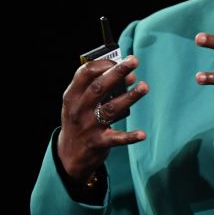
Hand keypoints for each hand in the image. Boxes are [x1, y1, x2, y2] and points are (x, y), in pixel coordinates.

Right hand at [57, 55, 149, 182]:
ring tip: (144, 86)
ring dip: (129, 97)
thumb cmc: (80, 120)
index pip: (85, 73)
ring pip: (110, 109)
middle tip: (134, 61)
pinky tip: (142, 134)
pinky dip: (129, 136)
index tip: (120, 59)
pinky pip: (116, 138)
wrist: (69, 155)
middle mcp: (78, 109)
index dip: (103, 64)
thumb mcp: (81, 103)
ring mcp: (88, 126)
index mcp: (72, 96)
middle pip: (99, 87)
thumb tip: (130, 77)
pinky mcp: (97, 143)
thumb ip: (102, 89)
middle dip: (117, 72)